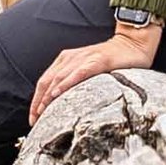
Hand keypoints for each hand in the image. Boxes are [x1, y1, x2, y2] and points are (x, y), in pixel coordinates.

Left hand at [29, 23, 161, 125]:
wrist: (132, 44)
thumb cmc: (111, 61)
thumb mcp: (86, 70)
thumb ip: (74, 82)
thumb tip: (62, 105)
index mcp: (65, 60)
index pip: (44, 81)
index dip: (36, 100)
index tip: (33, 118)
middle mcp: (70, 58)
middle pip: (47, 81)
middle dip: (38, 101)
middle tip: (35, 120)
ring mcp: (84, 58)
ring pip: (59, 78)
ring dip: (48, 96)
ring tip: (42, 110)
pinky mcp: (98, 60)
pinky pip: (79, 72)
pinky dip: (67, 83)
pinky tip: (59, 93)